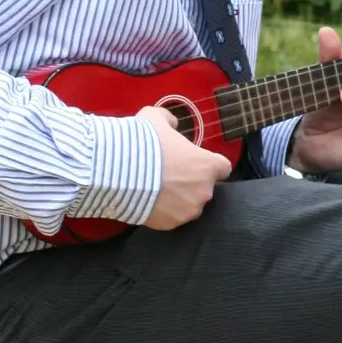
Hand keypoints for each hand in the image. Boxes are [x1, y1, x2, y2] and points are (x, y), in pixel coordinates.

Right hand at [138, 104, 231, 228]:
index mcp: (208, 166)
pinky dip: (163, 211)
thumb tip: (172, 124)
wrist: (118, 171)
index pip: (223, 168)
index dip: (209, 165)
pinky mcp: (171, 225)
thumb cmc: (144, 142)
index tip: (195, 162)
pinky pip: (171, 217)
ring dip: (178, 199)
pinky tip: (148, 200)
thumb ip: (169, 120)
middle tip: (170, 174)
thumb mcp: (156, 118)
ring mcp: (188, 211)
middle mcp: (204, 191)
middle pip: (204, 188)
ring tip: (157, 189)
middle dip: (191, 183)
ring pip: (189, 205)